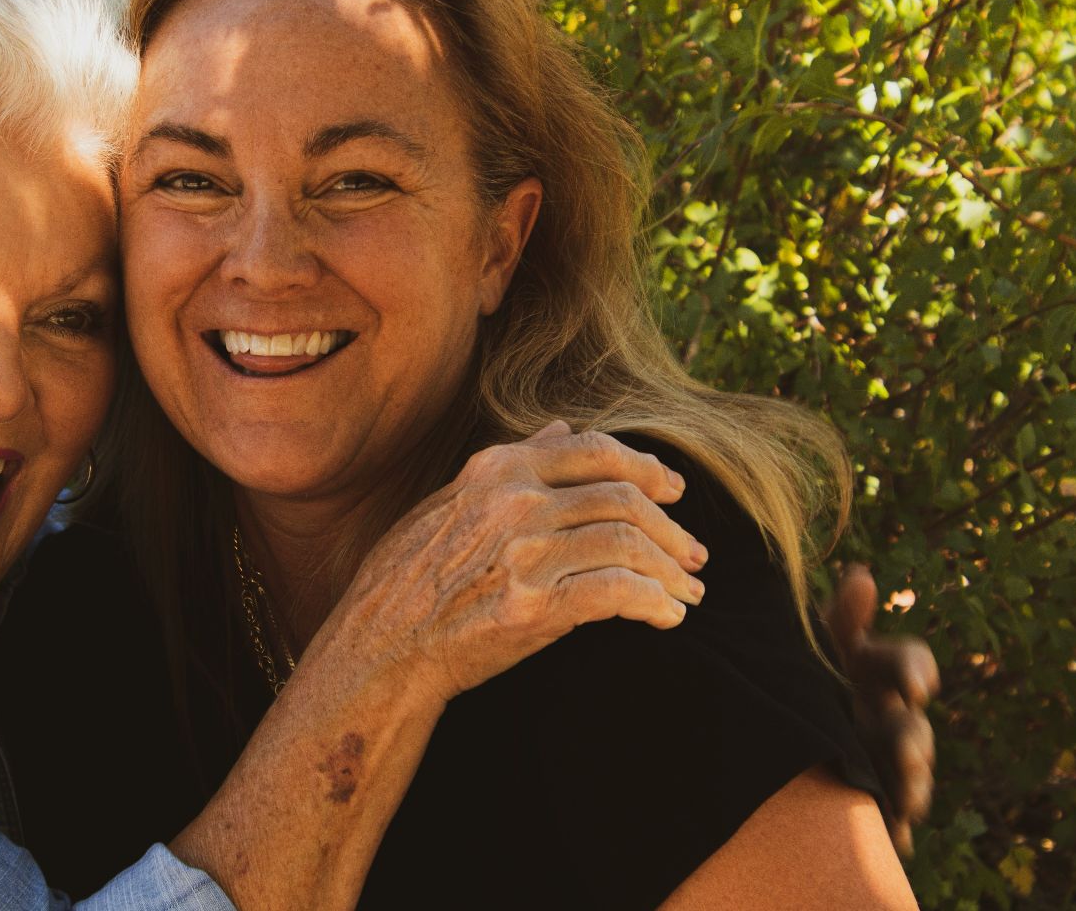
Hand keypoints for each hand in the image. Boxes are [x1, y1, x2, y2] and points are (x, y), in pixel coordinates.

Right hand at [317, 421, 708, 706]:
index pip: (595, 451)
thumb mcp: (449, 502)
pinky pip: (618, 593)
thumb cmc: (407, 579)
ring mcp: (525, 552)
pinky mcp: (534, 606)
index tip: (675, 492)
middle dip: (671, 528)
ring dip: (671, 570)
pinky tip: (667, 617)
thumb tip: (561, 429)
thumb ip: (510, 464)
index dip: (647, 468)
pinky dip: (654, 603)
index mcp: (497, 470)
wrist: (379, 648)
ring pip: (629, 543)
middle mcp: (515, 502)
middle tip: (696, 554)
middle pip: (624, 498)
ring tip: (689, 592)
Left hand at [823, 564, 939, 856]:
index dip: (916, 671)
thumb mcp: (811, 642)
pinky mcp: (869, 797)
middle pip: (913, 726)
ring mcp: (880, 757)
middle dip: (915, 740)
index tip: (917, 685)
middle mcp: (886, 713)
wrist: (763, 718)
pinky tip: (899, 841)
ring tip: (911, 800)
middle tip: (909, 751)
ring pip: (910, 774)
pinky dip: (896, 830)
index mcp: (873, 670)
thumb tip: (862, 575)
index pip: (907, 663)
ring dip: (914, 786)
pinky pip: (891, 818)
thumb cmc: (794, 667)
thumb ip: (839, 617)